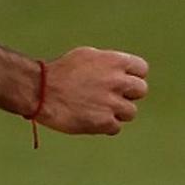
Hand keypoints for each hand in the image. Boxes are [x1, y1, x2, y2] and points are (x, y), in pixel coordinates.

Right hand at [34, 47, 149, 135]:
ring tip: (99, 109)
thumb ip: (108, 63)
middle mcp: (117, 81)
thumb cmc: (60, 71)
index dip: (133, 76)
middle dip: (128, 94)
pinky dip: (106, 126)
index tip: (123, 81)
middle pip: (141, 90)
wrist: (42, 90)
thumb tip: (121, 71)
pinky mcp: (104, 121)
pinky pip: (116, 128)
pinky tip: (92, 119)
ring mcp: (112, 102)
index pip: (142, 69)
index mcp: (115, 61)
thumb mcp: (87, 56)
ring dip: (118, 112)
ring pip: (131, 112)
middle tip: (112, 96)